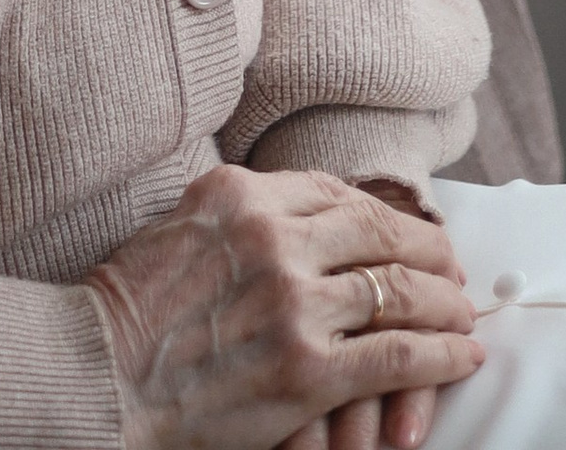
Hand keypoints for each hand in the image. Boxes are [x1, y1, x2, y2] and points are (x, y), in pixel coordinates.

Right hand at [86, 167, 478, 449]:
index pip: (337, 192)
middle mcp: (273, 237)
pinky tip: (461, 355)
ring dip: (446, 304)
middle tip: (454, 267)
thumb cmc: (132, 306)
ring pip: (398, 291)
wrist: (100, 373)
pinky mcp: (309, 370)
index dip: (384, 213)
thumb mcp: (183, 225)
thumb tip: (300, 215)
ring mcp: (294, 304)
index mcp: (241, 194)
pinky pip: (397, 355)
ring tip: (466, 312)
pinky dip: (440, 355)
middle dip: (429, 251)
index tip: (408, 230)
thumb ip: (242, 215)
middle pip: (378, 233)